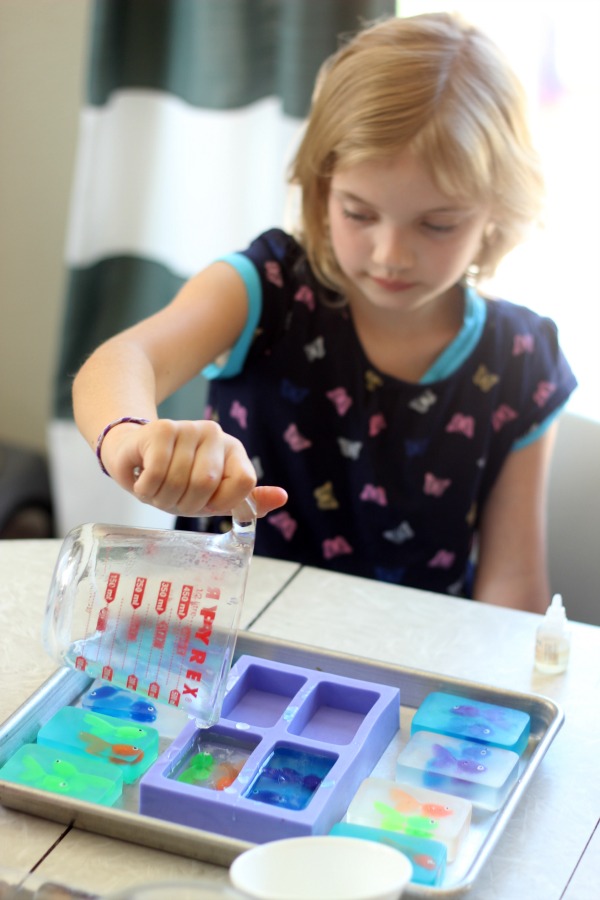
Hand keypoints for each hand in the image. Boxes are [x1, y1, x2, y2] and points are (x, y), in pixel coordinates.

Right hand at [100, 418, 287, 517]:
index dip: (222, 501)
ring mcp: (189, 427)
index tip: (206, 504)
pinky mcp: (160, 429)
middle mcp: (215, 434)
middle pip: (207, 484)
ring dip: (162, 498)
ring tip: (157, 490)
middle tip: (173, 499)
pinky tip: (143, 481)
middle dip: (185, 504)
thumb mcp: (214, 497)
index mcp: (234, 450)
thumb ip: (246, 501)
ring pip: (179, 481)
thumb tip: (282, 497)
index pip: (245, 481)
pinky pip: (156, 474)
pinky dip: (146, 489)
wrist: (134, 459)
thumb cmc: (177, 480)